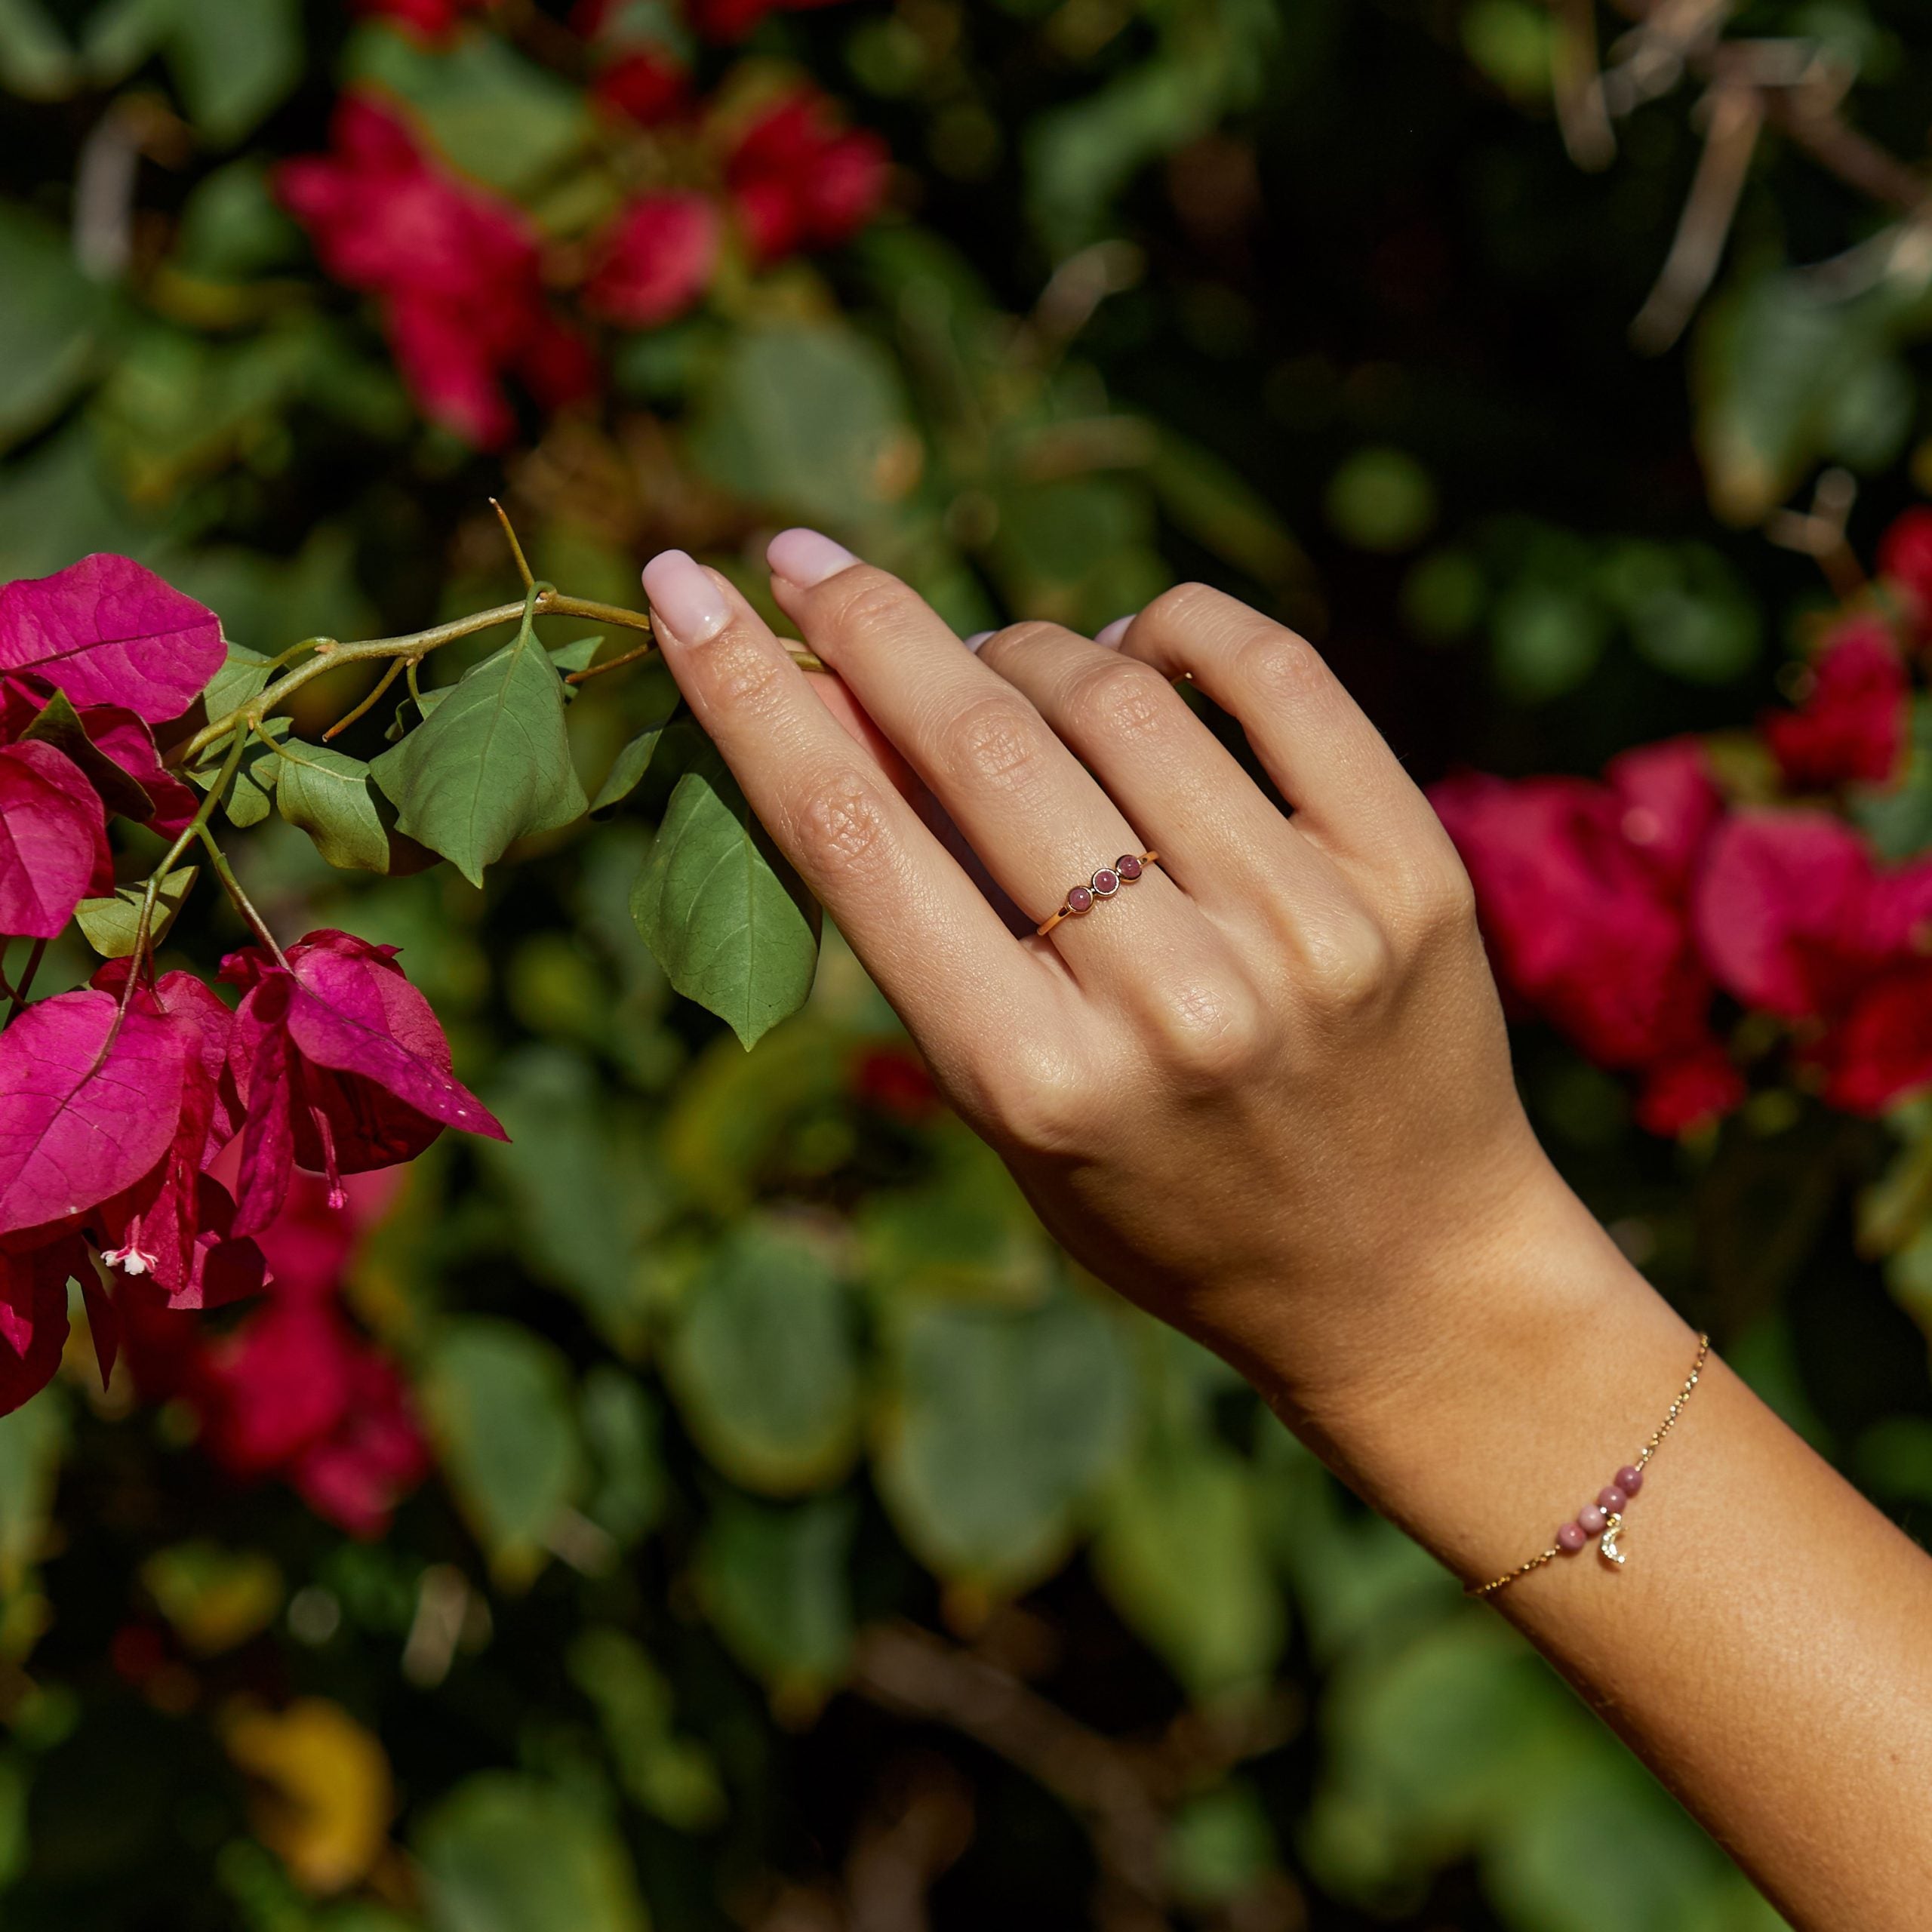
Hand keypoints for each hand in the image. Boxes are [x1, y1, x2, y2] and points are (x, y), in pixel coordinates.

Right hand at [640, 532, 1563, 1428]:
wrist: (1407, 1279)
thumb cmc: (1168, 1206)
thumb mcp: (1015, 1109)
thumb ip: (931, 931)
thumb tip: (836, 714)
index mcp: (1037, 1081)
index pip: (854, 838)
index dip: (750, 694)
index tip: (685, 592)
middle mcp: (1171, 1001)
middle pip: (977, 743)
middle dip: (866, 623)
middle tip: (805, 559)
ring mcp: (1304, 931)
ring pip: (1115, 690)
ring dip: (1025, 647)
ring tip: (1002, 664)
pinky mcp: (1408, 875)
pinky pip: (1271, 675)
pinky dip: (1179, 628)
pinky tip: (1138, 643)